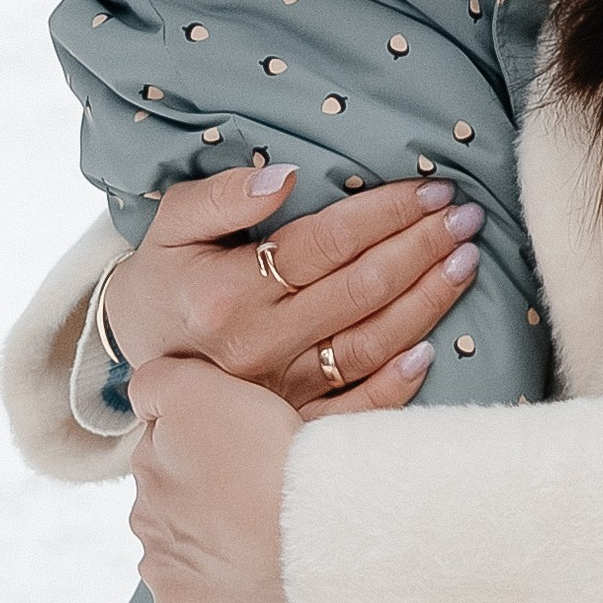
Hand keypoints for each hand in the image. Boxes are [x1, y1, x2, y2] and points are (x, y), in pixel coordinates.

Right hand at [101, 161, 477, 410]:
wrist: (137, 354)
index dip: (385, 213)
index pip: (326, 244)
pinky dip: (397, 384)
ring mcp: (276, 392)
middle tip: (465, 215)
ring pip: (369, 344)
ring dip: (427, 301)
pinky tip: (433, 350)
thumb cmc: (167, 276)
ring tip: (465, 260)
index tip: (431, 187)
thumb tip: (288, 177)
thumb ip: (223, 196)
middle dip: (421, 246)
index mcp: (227, 293)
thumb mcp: (172, 223)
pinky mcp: (289, 424)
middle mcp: (256, 346)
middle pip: (360, 289)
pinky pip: (355, 409)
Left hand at [127, 355, 301, 602]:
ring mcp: (158, 565)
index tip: (241, 445)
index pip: (166, 441)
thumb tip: (142, 398)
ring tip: (257, 532)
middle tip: (253, 488)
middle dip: (201, 492)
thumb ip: (158, 381)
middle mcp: (141, 513)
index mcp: (146, 458)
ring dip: (208, 539)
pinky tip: (247, 573)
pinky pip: (191, 595)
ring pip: (180, 547)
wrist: (312, 527)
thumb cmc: (271, 453)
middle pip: (170, 497)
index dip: (205, 438)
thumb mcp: (206, 386)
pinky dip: (214, 587)